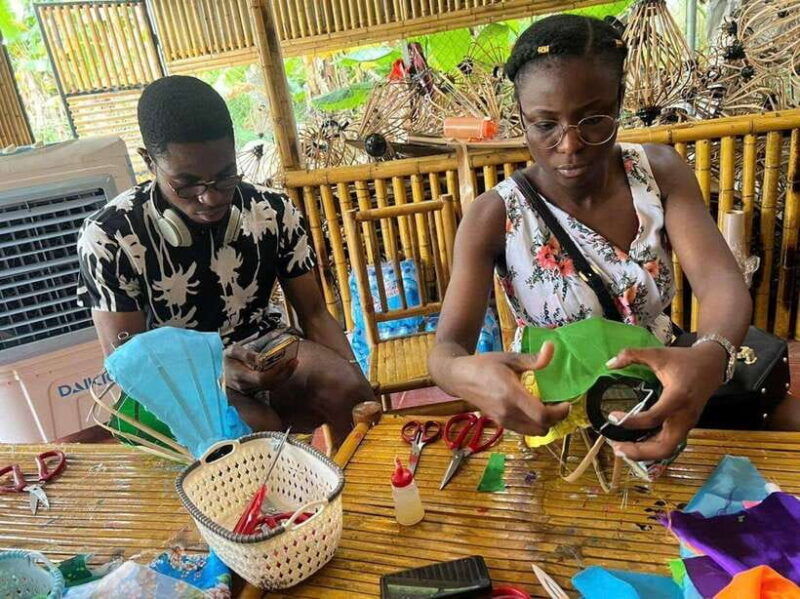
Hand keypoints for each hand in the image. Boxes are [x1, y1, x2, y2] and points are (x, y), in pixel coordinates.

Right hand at [224, 343, 298, 393]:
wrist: (222, 373)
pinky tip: (287, 368)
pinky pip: (271, 386)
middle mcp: (246, 386)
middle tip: (294, 361)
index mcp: (240, 376)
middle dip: (284, 373)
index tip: (285, 361)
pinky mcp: (256, 390)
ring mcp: (252, 390)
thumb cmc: (228, 360)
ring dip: (285, 376)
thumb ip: (245, 354)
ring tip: (294, 362)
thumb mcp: (231, 352)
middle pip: (270, 384)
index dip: (275, 372)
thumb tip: (259, 358)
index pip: (261, 379)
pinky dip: (281, 377)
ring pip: (272, 386)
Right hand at [447, 341, 570, 435]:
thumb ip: (533, 359)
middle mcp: (507, 412)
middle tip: (559, 403)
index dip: (559, 413)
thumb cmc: (484, 365)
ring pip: (534, 432)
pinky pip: (524, 430)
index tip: (567, 402)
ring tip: (547, 407)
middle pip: (541, 428)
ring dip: (545, 423)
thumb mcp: (509, 358)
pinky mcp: (500, 424)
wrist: (459, 377)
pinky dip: (534, 424)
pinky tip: (533, 410)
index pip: (541, 415)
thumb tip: (552, 347)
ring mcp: (502, 421)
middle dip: (556, 418)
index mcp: (511, 394)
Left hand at [606, 343, 725, 460]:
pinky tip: (634, 443)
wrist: (711, 365)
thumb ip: (632, 355)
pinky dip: (651, 447)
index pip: (654, 417)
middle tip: (616, 448)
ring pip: (667, 449)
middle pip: (664, 447)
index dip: (632, 421)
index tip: (613, 416)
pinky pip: (668, 443)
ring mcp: (687, 424)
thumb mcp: (658, 353)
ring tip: (621, 448)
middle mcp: (684, 416)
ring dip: (644, 453)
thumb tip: (610, 363)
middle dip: (639, 451)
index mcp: (678, 397)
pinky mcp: (685, 427)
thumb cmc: (684, 360)